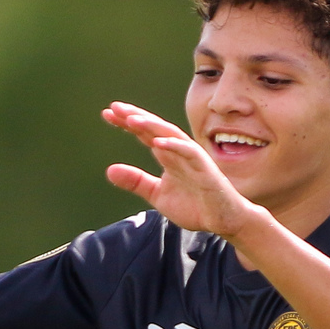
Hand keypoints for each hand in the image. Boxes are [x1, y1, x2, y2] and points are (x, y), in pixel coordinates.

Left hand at [101, 102, 259, 238]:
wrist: (223, 220)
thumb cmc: (195, 205)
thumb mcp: (157, 194)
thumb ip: (136, 181)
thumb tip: (109, 170)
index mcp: (168, 155)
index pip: (145, 133)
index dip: (127, 123)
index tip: (107, 114)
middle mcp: (179, 152)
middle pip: (155, 128)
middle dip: (135, 116)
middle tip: (114, 107)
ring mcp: (193, 158)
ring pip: (171, 135)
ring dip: (151, 126)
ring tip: (131, 119)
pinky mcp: (205, 169)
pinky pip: (189, 153)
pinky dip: (174, 146)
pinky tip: (156, 142)